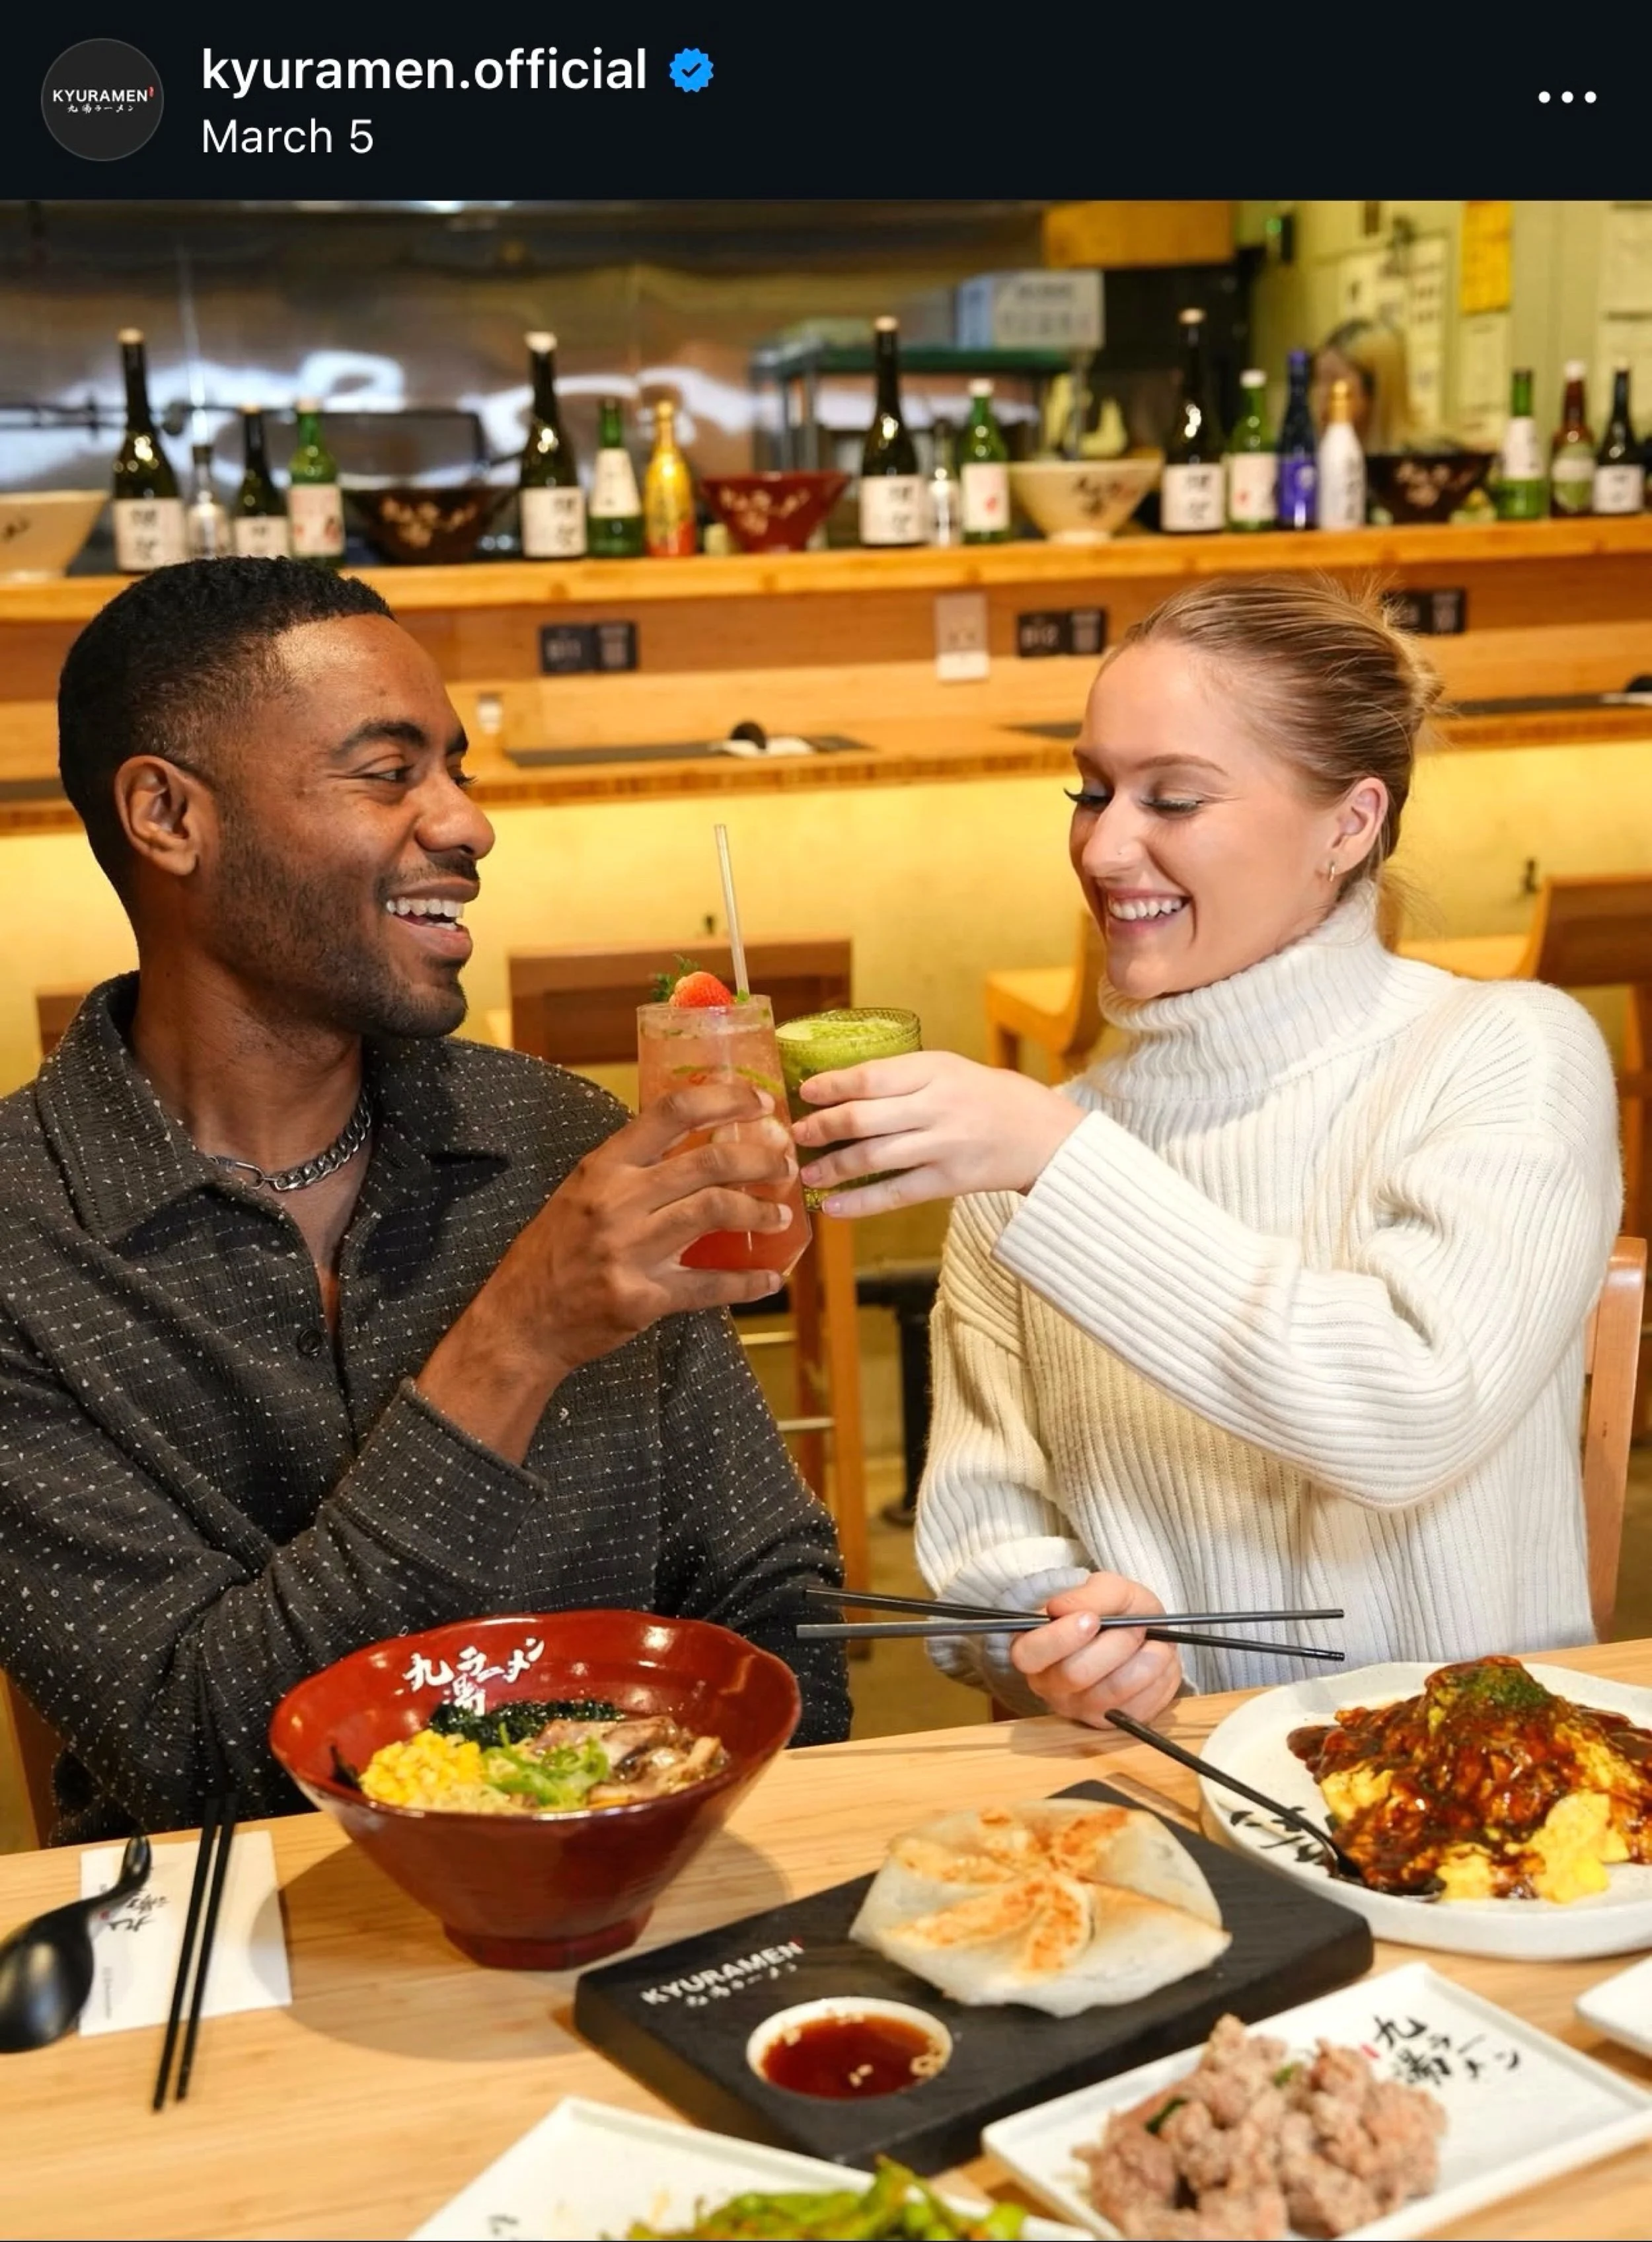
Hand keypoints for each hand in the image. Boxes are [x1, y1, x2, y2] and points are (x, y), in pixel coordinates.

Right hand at [506, 1083, 800, 1369]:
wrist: (520, 1321)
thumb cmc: (553, 1252)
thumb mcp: (581, 1192)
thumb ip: (631, 1169)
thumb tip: (695, 1142)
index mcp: (603, 1167)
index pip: (672, 1112)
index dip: (726, 1100)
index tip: (760, 1102)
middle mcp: (616, 1201)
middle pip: (708, 1162)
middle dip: (760, 1159)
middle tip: (784, 1164)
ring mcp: (629, 1251)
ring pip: (714, 1212)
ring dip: (760, 1212)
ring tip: (780, 1215)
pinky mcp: (641, 1298)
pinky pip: (708, 1285)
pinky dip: (747, 1283)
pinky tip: (769, 1280)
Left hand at [791, 1050, 1082, 1214]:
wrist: (1046, 1136)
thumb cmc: (991, 1097)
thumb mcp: (951, 1069)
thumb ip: (904, 1078)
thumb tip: (842, 1089)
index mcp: (935, 1069)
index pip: (870, 1076)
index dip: (831, 1086)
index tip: (804, 1092)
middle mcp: (937, 1105)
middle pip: (864, 1118)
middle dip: (821, 1128)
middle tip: (796, 1134)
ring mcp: (944, 1145)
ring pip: (873, 1157)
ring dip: (832, 1167)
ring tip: (806, 1172)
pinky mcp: (950, 1181)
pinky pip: (895, 1193)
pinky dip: (860, 1202)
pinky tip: (832, 1207)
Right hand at [1009, 1573, 1181, 1726]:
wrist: (1137, 1634)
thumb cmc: (1112, 1611)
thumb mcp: (1104, 1588)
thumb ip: (1087, 1595)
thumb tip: (1060, 1609)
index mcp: (1033, 1649)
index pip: (1029, 1654)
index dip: (1059, 1638)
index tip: (1091, 1619)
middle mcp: (1049, 1686)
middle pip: (1075, 1673)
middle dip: (1116, 1644)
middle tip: (1136, 1625)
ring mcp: (1080, 1709)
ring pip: (1113, 1690)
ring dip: (1145, 1660)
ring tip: (1154, 1641)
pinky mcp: (1111, 1722)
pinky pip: (1139, 1706)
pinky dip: (1158, 1679)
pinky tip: (1157, 1661)